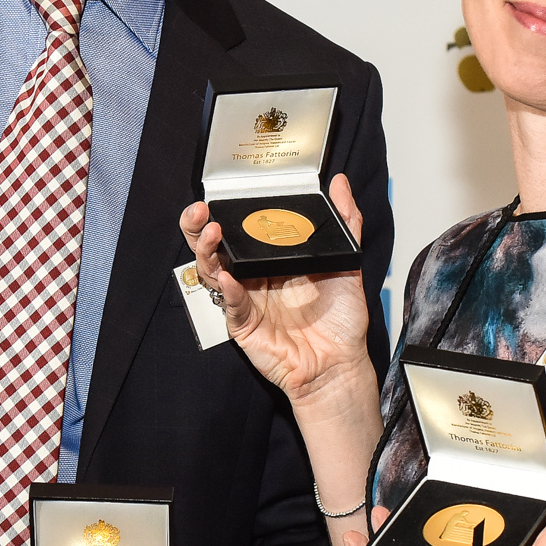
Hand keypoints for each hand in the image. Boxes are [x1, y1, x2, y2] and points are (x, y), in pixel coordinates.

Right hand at [179, 173, 375, 405]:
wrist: (341, 363)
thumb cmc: (341, 319)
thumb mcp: (347, 261)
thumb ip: (345, 221)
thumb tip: (340, 183)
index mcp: (271, 260)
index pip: (239, 230)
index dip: (225, 212)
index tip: (221, 195)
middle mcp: (253, 278)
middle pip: (214, 248)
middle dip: (198, 228)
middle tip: (200, 210)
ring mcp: (245, 300)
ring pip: (213, 273)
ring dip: (208, 252)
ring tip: (212, 233)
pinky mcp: (244, 325)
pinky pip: (231, 305)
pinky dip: (229, 290)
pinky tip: (230, 277)